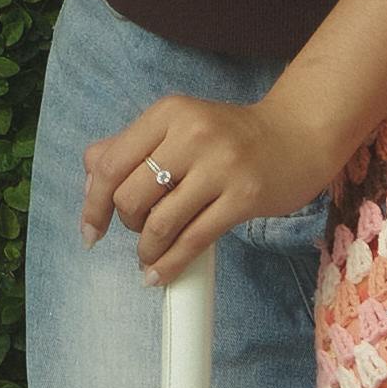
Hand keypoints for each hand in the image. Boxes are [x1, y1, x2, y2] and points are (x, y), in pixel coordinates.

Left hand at [80, 82, 330, 283]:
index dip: (93, 203)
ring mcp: (221, 165)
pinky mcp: (244, 197)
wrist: (297, 135)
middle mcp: (193, 133)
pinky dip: (169, 265)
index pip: (110, 163)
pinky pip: (193, 240)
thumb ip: (131, 147)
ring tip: (150, 256)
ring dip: (147, 250)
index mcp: (169, 113)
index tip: (91, 229)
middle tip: (140, 229)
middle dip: (127, 224)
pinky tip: (160, 274)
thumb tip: (89, 184)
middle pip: (130, 196)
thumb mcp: (179, 126)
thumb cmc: (230, 136)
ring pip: (159, 223)